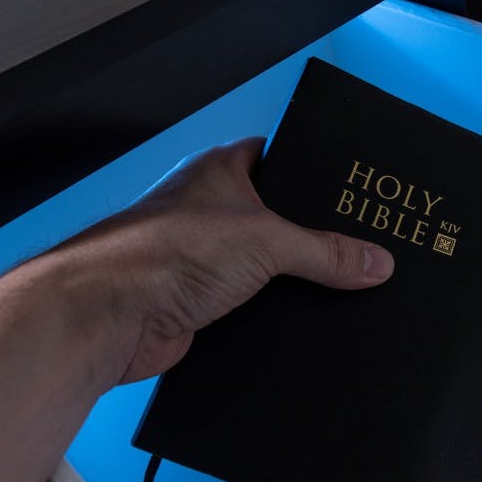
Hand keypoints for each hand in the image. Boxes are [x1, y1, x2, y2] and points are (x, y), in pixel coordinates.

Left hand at [36, 137, 394, 386]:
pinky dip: (274, 314)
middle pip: (279, 220)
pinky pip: (252, 306)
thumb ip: (326, 252)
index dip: (317, 174)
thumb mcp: (266, 241)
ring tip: (338, 288)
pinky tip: (300, 322)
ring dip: (292, 282)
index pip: (281, 159)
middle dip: (313, 239)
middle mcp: (211, 212)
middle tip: (359, 249)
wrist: (108, 316)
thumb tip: (373, 260)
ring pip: (266, 268)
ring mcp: (204, 259)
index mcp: (221, 173)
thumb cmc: (161, 254)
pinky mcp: (201, 303)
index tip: (356, 193)